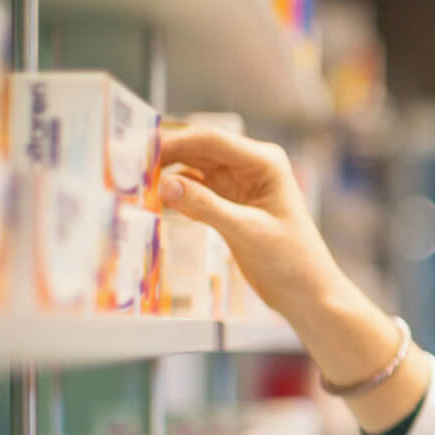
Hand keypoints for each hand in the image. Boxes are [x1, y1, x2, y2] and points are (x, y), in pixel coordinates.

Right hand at [159, 125, 430, 430]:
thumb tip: (164, 184)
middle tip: (125, 168)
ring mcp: (240, 183)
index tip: (136, 152)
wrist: (309, 294)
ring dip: (165, 175)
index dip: (172, 143)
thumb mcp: (246, 233)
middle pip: (197, 150)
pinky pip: (196, 190)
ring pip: (193, 168)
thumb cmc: (290, 262)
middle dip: (163, 157)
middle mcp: (251, 166)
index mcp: (264, 162)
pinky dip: (175, 194)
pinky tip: (151, 203)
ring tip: (131, 186)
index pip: (210, 140)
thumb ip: (206, 207)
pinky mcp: (230, 203)